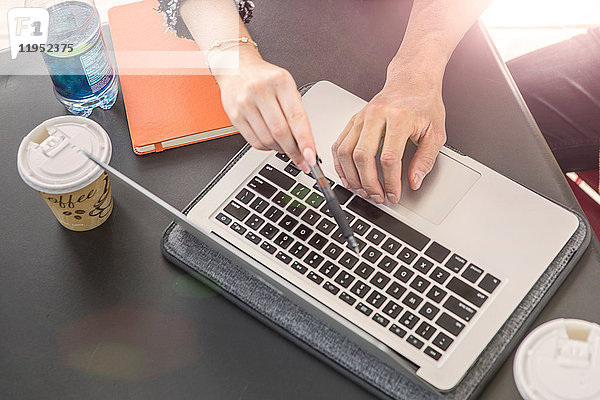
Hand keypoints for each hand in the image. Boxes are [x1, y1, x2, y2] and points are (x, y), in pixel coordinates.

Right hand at [215, 48, 316, 170]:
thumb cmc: (265, 78)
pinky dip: (267, 147)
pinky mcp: (234, 115)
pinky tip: (272, 144)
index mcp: (280, 81)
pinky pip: (254, 141)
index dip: (305, 140)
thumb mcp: (286, 84)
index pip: (296, 117)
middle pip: (281, 131)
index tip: (311, 156)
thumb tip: (306, 142)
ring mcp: (245, 103)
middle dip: (294, 151)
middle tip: (303, 161)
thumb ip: (296, 110)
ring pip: (267, 139)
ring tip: (287, 148)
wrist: (235, 66)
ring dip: (280, 150)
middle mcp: (261, 90)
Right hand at [331, 74, 445, 203]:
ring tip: (362, 190)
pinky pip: (339, 144)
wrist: (412, 81)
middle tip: (377, 196)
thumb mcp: (436, 132)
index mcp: (399, 117)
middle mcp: (376, 115)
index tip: (393, 195)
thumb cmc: (424, 104)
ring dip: (352, 176)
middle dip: (368, 183)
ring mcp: (361, 117)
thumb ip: (425, 159)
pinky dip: (340, 164)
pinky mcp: (353, 120)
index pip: (389, 158)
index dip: (390, 182)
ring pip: (346, 152)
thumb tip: (413, 182)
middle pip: (363, 156)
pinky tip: (348, 176)